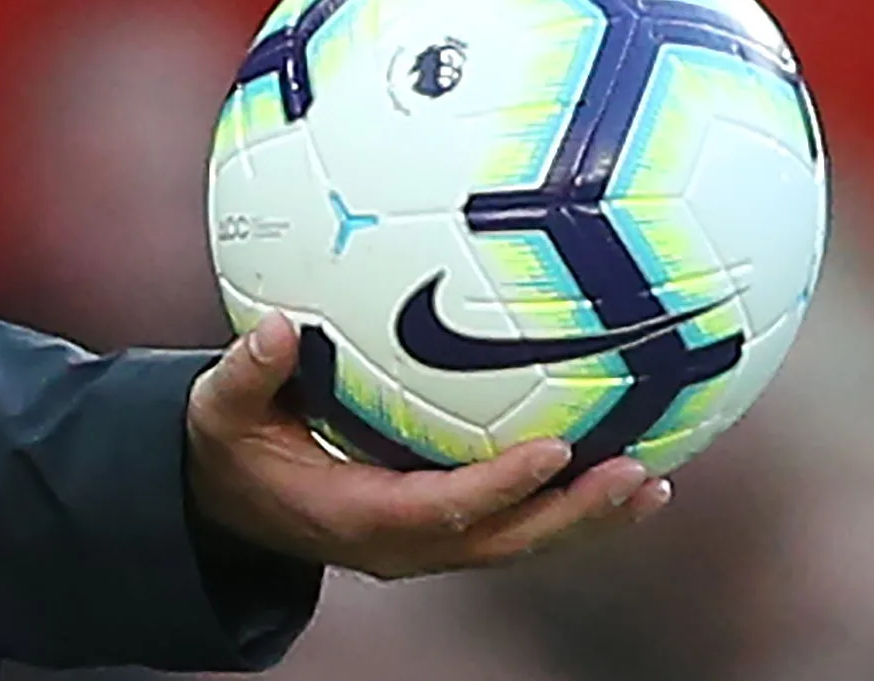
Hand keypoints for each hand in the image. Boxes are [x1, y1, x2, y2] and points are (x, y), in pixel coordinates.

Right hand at [186, 310, 672, 577]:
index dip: (502, 488)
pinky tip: (617, 469)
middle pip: (507, 542)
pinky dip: (567, 505)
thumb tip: (277, 328)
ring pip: (522, 543)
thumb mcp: (220, 410)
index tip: (553, 451)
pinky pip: (515, 524)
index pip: (446, 511)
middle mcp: (406, 544)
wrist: (225, 500)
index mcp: (360, 519)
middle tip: (638, 476)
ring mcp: (428, 544)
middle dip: (575, 515)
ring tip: (653, 483)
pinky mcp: (443, 530)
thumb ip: (246, 373)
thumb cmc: (229, 448)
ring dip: (588, 518)